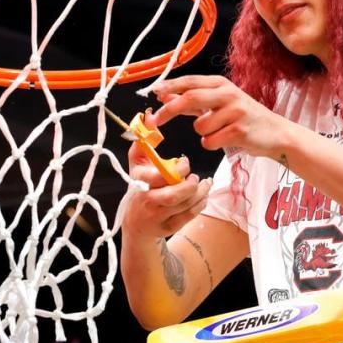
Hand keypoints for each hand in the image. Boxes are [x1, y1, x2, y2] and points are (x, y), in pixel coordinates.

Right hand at [122, 114, 211, 238]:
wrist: (136, 222)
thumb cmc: (140, 186)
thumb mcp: (137, 162)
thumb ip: (143, 139)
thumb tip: (147, 115)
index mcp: (140, 182)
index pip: (160, 176)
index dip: (178, 169)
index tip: (184, 162)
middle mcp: (147, 200)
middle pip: (174, 195)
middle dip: (190, 185)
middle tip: (196, 177)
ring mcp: (158, 216)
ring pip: (185, 205)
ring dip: (200, 193)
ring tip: (205, 183)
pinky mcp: (169, 227)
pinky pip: (189, 215)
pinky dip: (200, 204)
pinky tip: (203, 195)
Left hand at [151, 75, 289, 159]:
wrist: (275, 133)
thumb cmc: (243, 118)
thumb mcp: (219, 104)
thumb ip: (194, 100)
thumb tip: (165, 95)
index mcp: (221, 84)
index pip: (190, 82)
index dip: (169, 87)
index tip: (153, 93)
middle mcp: (228, 93)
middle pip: (190, 98)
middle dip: (170, 109)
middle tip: (155, 120)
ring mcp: (235, 111)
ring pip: (200, 126)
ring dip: (202, 134)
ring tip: (219, 132)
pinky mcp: (239, 130)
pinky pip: (210, 141)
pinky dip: (212, 144)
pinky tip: (227, 140)